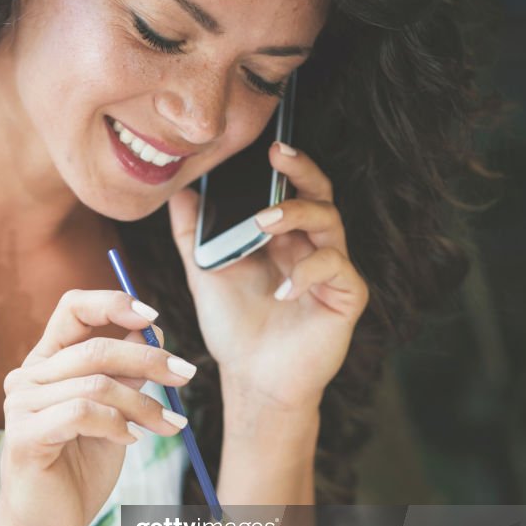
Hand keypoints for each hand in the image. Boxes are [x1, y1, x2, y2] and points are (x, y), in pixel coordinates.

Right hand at [0, 290, 195, 525]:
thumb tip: (153, 334)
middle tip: (186, 375)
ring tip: (166, 426)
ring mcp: (21, 405)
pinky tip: (129, 440)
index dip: (113, 304)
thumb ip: (125, 375)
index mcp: (47, 363)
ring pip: (96, 384)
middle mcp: (28, 377)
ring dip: (143, 404)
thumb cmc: (79, 468)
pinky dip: (116, 424)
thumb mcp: (114, 413)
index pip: (73, 307)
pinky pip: (82, 412)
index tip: (153, 318)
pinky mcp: (25, 436)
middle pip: (95, 346)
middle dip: (149, 359)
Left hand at [168, 143, 367, 414]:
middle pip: (319, 194)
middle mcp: (312, 248)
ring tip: (263, 223)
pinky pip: (336, 269)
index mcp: (284, 238)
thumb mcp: (206, 274)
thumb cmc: (234, 328)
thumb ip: (193, 234)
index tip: (264, 146)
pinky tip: (282, 291)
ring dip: (297, 215)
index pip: (292, 189)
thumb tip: (180, 191)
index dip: (286, 166)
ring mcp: (332, 272)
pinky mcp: (346, 297)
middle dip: (301, 171)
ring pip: (330, 223)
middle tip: (277, 156)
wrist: (252, 379)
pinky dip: (308, 273)